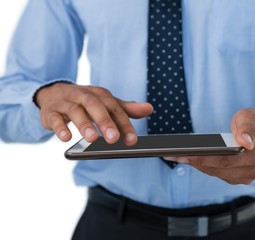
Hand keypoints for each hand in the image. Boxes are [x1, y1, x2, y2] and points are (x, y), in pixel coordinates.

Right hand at [35, 83, 152, 144]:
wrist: (54, 93)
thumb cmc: (86, 102)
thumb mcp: (106, 104)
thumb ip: (126, 108)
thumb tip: (149, 109)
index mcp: (100, 95)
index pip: (115, 108)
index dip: (124, 124)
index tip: (132, 140)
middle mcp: (84, 96)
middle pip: (95, 106)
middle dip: (105, 122)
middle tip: (113, 139)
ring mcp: (66, 103)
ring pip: (75, 111)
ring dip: (84, 124)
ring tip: (91, 139)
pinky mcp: (51, 112)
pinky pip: (55, 118)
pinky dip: (60, 127)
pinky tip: (66, 138)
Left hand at [164, 108, 254, 184]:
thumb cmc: (254, 122)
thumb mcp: (252, 116)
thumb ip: (248, 126)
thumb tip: (245, 142)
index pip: (227, 159)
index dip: (204, 158)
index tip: (185, 154)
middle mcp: (254, 171)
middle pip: (218, 168)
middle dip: (194, 161)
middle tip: (173, 155)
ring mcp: (245, 177)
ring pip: (215, 172)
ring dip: (195, 165)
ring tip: (175, 156)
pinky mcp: (235, 178)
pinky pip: (215, 172)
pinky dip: (202, 165)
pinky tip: (187, 158)